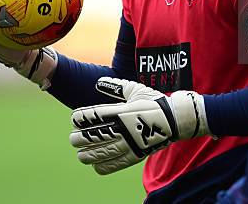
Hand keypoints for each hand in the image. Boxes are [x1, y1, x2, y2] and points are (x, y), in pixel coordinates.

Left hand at [70, 77, 211, 173]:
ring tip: (80, 153)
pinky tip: (96, 163)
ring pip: (99, 154)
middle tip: (73, 138)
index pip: (93, 116)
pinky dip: (100, 166)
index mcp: (121, 112)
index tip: (75, 119)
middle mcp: (123, 129)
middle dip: (78, 138)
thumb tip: (98, 82)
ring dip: (86, 154)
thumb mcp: (135, 90)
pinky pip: (112, 165)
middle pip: (92, 137)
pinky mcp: (134, 156)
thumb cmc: (153, 102)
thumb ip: (115, 87)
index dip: (80, 118)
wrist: (174, 120)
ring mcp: (128, 144)